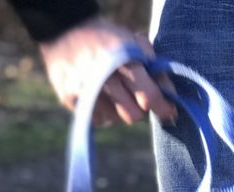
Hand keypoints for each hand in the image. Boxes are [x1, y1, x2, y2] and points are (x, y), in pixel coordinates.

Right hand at [38, 16, 175, 125]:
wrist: (64, 29)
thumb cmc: (107, 37)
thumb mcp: (133, 41)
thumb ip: (154, 66)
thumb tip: (170, 94)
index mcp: (122, 59)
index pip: (149, 96)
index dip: (162, 107)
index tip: (169, 110)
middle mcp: (103, 77)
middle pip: (133, 115)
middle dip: (139, 108)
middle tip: (136, 95)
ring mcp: (85, 90)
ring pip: (116, 119)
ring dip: (120, 109)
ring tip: (114, 91)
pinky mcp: (71, 99)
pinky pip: (98, 119)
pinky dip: (103, 110)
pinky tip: (99, 94)